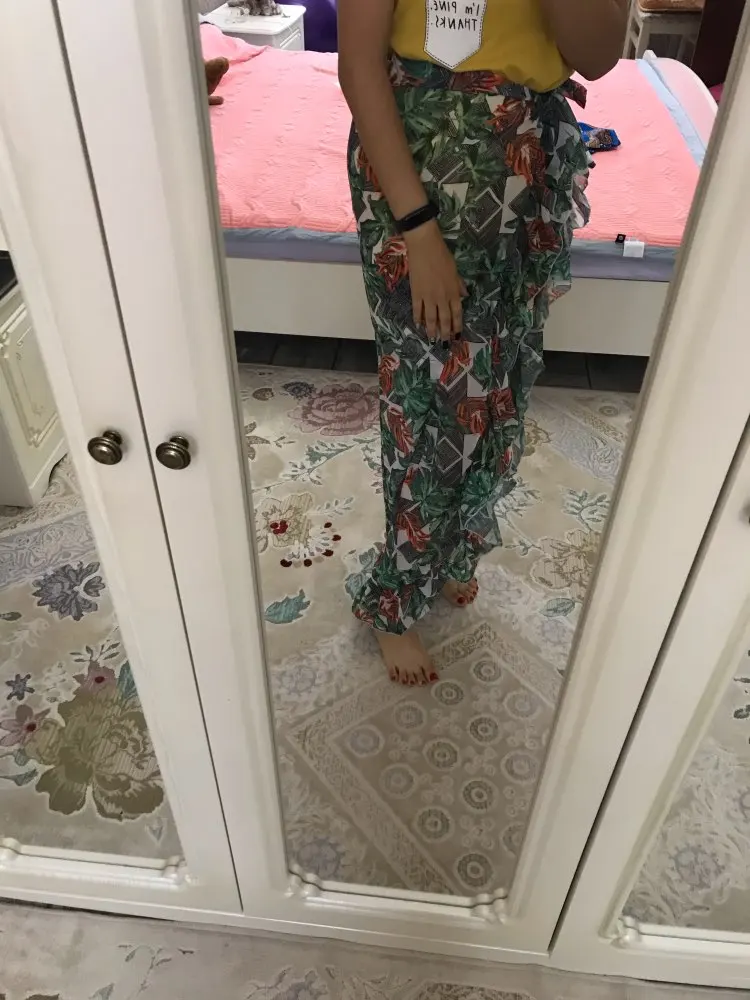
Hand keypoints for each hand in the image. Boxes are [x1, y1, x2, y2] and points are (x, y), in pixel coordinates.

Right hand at [405, 221, 466, 341]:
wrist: (425, 247)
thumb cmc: (442, 255)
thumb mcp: (455, 270)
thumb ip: (459, 284)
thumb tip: (464, 295)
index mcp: (453, 291)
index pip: (456, 313)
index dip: (456, 325)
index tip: (456, 335)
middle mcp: (442, 298)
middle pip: (444, 319)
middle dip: (444, 333)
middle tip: (444, 343)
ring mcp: (428, 297)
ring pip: (430, 318)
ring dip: (431, 330)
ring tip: (431, 339)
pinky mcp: (416, 293)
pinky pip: (417, 310)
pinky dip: (417, 318)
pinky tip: (418, 325)